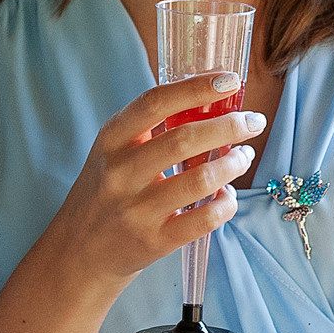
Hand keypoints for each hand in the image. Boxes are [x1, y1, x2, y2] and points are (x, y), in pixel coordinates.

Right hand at [35, 74, 262, 302]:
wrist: (79, 252)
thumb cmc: (106, 191)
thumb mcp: (113, 151)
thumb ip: (151, 127)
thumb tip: (210, 98)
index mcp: (111, 139)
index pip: (155, 103)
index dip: (195, 88)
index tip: (230, 80)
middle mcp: (120, 173)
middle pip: (184, 140)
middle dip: (229, 126)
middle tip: (254, 121)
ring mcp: (136, 210)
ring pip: (200, 180)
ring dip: (233, 164)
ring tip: (243, 156)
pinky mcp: (154, 242)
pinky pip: (204, 219)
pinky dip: (226, 204)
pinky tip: (228, 195)